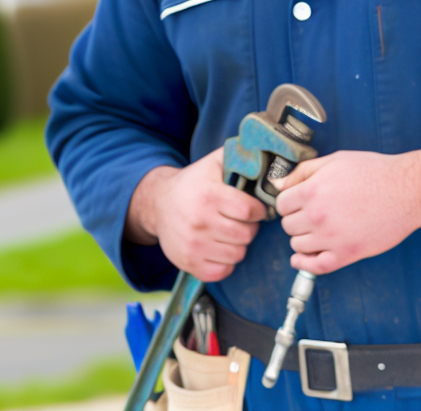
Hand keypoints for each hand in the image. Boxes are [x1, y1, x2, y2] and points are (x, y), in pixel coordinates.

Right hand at [125, 148, 267, 281]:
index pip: (249, 210)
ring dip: (238, 245)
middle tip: (241, 221)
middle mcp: (200, 221)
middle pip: (246, 235)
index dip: (257, 210)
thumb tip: (262, 149)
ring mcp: (194, 245)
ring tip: (230, 233)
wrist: (157, 204)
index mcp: (209, 195)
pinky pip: (223, 271)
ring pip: (237, 254)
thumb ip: (237, 155)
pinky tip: (220, 248)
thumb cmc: (192, 184)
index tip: (254, 209)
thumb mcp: (211, 164)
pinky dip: (226, 262)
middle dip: (249, 228)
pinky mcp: (189, 262)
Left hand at [274, 149, 420, 274]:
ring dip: (301, 239)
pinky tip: (300, 259)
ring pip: (298, 245)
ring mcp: (332, 238)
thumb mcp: (333, 161)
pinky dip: (303, 265)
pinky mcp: (348, 254)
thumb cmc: (372, 172)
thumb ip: (302, 172)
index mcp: (311, 190)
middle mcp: (317, 216)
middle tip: (307, 214)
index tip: (296, 202)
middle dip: (295, 219)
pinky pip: (316, 267)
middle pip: (288, 225)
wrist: (407, 191)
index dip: (288, 202)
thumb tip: (278, 185)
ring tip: (313, 231)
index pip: (281, 204)